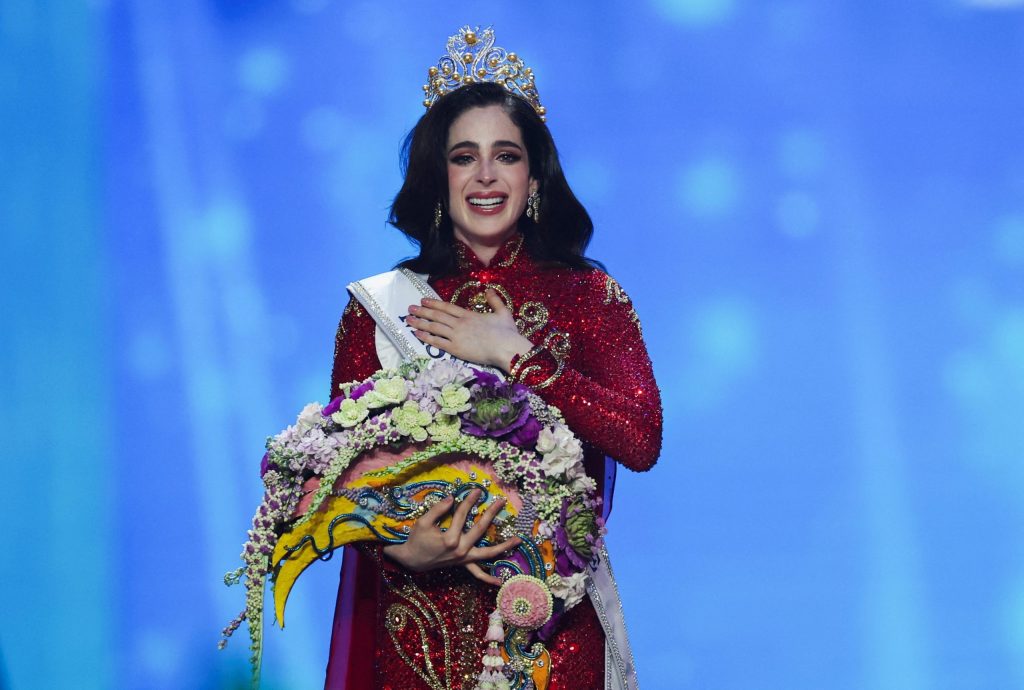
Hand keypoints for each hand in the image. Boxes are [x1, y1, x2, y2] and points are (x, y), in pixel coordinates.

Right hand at [382, 489, 520, 585]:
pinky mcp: (462, 565)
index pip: (463, 514)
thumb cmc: (416, 539)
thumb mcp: (423, 522)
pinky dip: (488, 578)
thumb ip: (438, 509)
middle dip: (491, 513)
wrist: (411, 560)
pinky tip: (499, 581)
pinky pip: (477, 574)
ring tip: (518, 540)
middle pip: (480, 529)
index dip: (469, 500)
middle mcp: (460, 550)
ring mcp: (463, 559)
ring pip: (487, 553)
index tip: (477, 490)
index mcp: (451, 538)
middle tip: (501, 501)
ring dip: (503, 547)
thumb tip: (453, 498)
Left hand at [407, 290, 533, 370]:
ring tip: (408, 320)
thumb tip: (488, 289)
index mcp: (469, 315)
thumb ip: (494, 300)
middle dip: (422, 312)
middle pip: (437, 316)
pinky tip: (417, 334)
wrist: (507, 348)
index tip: (423, 301)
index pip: (447, 307)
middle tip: (409, 309)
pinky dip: (426, 337)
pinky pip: (437, 342)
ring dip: (420, 323)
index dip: (434, 304)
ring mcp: (456, 336)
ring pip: (434, 327)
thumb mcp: (503, 312)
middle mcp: (460, 323)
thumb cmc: (507, 333)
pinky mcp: (456, 349)